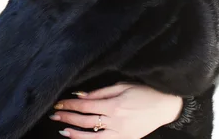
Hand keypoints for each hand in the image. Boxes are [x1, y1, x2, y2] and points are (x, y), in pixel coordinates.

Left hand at [50, 82, 182, 138]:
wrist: (164, 106)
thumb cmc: (143, 91)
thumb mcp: (122, 85)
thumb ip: (100, 92)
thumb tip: (81, 95)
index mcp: (114, 104)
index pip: (85, 105)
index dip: (70, 105)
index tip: (58, 104)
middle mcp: (115, 120)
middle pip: (86, 121)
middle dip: (68, 118)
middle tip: (54, 115)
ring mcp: (120, 133)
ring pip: (92, 137)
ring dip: (75, 133)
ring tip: (62, 130)